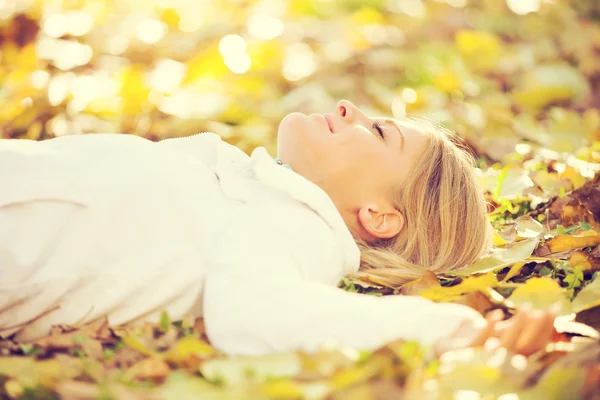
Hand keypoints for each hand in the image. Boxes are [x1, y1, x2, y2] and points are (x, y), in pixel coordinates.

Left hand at [435, 306, 556, 356]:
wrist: (446, 347)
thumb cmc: (476, 338)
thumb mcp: (498, 331)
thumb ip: (516, 326)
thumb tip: (538, 312)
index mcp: (513, 354)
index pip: (537, 344)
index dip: (548, 326)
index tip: (556, 306)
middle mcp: (503, 359)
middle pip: (527, 346)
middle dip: (537, 327)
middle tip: (543, 307)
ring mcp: (486, 357)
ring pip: (507, 344)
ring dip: (518, 325)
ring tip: (527, 306)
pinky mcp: (467, 352)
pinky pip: (481, 341)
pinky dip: (490, 327)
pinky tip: (497, 313)